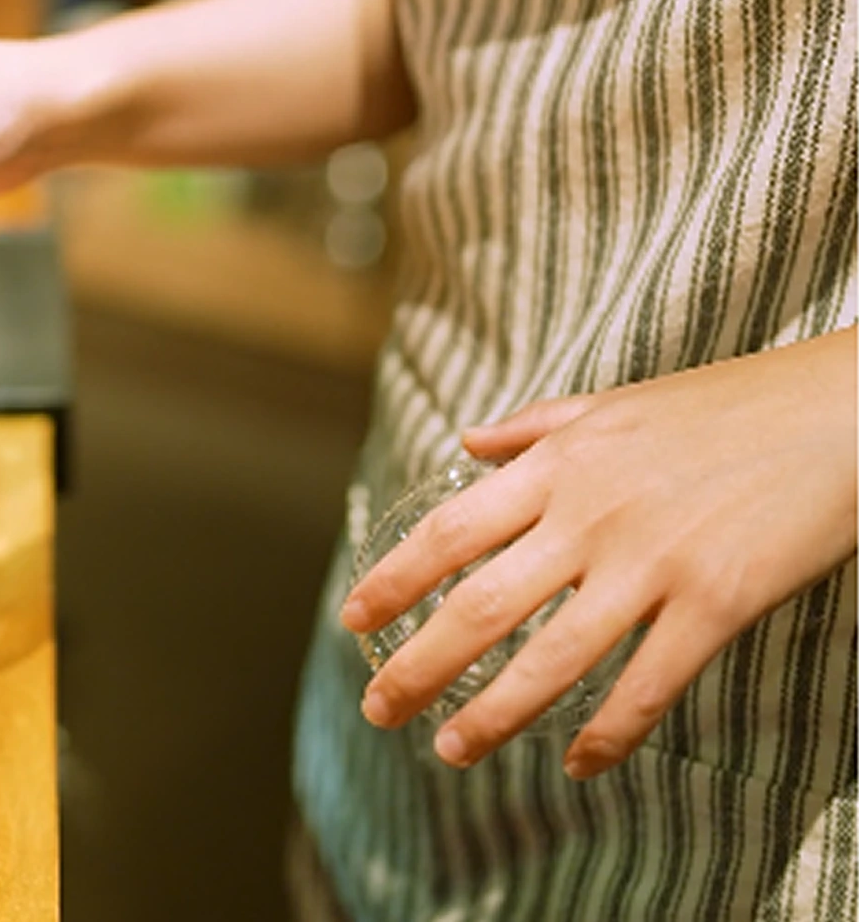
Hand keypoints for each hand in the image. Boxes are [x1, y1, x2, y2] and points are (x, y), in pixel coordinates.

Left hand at [338, 329, 856, 777]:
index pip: (448, 532)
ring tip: (450, 751)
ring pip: (552, 656)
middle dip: (419, 664)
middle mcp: (589, 517)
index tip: (352, 619)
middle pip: (481, 604)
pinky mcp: (717, 601)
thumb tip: (467, 444)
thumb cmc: (719, 406)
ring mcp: (652, 563)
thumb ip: (532, 429)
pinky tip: (578, 762)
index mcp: (557, 466)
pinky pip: (649, 683)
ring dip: (494, 713)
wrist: (834, 412)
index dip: (393, 581)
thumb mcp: (611, 402)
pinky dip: (609, 731)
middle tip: (378, 709)